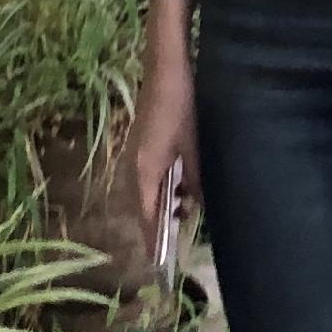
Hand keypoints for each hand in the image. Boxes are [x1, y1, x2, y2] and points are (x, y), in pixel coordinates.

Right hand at [126, 55, 200, 247]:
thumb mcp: (194, 147)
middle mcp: (135, 166)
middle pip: (143, 206)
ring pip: (147, 192)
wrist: (166, 69)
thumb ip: (194, 179)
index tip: (161, 262)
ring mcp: (137, 155)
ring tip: (181, 220)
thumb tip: (196, 206)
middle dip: (157, 226)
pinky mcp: (143, 145)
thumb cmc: (182, 106)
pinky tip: (181, 191)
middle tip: (172, 247)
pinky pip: (150, 177)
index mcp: (145, 170)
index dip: (154, 239)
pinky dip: (162, 190)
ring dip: (161, 207)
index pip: (147, 215)